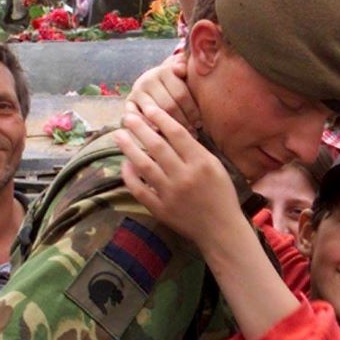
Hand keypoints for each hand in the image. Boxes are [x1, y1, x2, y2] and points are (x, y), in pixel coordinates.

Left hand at [115, 101, 239, 248]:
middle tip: (127, 117)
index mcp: (201, 163)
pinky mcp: (160, 209)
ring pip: (143, 165)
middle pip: (157, 146)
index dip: (160, 118)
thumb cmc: (221, 195)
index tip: (148, 108)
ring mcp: (170, 194)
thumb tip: (170, 131)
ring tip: (119, 135)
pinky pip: (139, 189)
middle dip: (139, 128)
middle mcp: (184, 176)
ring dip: (128, 148)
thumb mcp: (216, 167)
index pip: (176, 133)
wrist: (221, 230)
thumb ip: (195, 150)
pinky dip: (129, 176)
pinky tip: (125, 164)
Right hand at [125, 53, 198, 132]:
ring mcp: (137, 92)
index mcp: (164, 71)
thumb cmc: (178, 84)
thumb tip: (180, 68)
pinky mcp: (129, 104)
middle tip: (194, 133)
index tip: (200, 123)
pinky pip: (137, 118)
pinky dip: (149, 127)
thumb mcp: (185, 74)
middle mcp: (148, 80)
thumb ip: (186, 69)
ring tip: (181, 135)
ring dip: (169, 126)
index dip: (193, 111)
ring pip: (154, 114)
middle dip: (183, 121)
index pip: (181, 95)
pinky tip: (161, 134)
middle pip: (169, 106)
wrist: (156, 84)